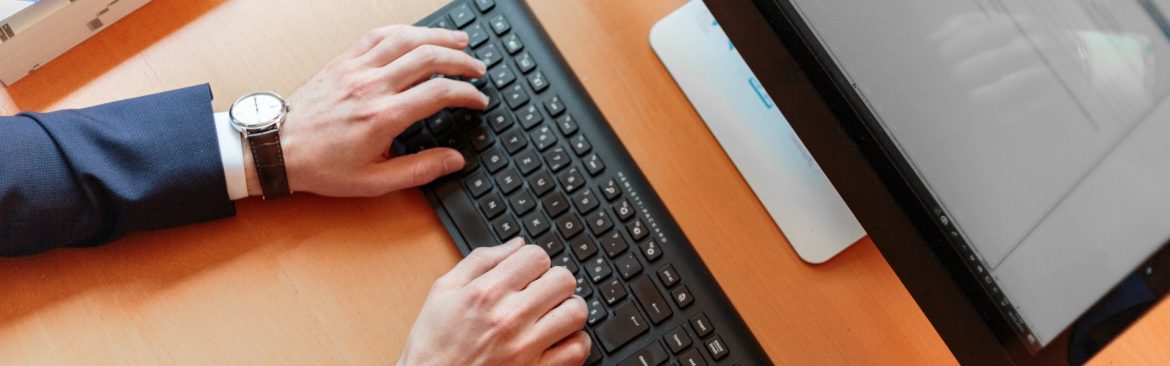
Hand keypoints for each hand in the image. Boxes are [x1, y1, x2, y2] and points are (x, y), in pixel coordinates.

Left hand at [243, 25, 487, 196]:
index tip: (478, 100)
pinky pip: (377, 35)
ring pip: (405, 38)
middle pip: (428, 57)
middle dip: (461, 60)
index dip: (467, 94)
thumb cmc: (322, 167)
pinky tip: (418, 34)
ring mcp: (356, 69)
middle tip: (478, 70)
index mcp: (383, 117)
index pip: (438, 93)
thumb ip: (419, 170)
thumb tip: (454, 160)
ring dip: (438, 36)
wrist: (277, 148)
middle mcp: (371, 87)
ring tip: (460, 41)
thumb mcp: (374, 181)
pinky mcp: (343, 61)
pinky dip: (403, 31)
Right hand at [398, 238, 590, 365]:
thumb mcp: (442, 291)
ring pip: (576, 312)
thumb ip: (480, 261)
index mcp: (486, 293)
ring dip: (568, 309)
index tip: (529, 272)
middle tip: (543, 292)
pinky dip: (575, 342)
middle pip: (563, 280)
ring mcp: (526, 347)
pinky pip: (578, 349)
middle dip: (555, 281)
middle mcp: (509, 317)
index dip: (535, 261)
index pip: (537, 256)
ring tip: (553, 314)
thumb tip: (516, 244)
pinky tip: (558, 340)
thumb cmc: (433, 343)